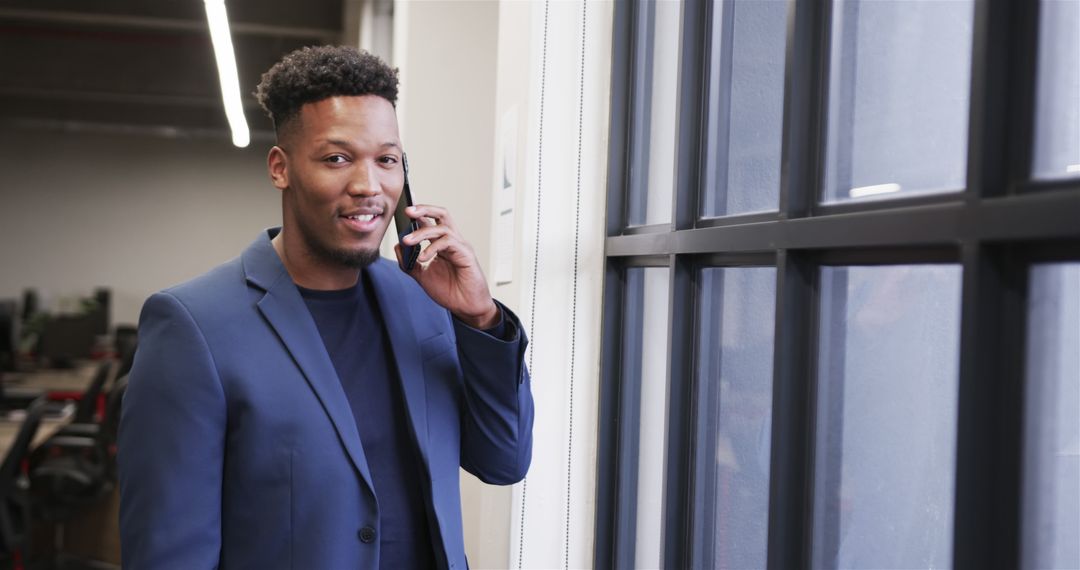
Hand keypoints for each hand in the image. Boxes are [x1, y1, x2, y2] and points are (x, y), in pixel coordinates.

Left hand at [395, 204, 499, 328]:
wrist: (466, 307)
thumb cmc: (450, 291)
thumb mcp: (422, 276)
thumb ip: (409, 262)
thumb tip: (398, 246)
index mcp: (442, 244)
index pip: (430, 222)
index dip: (417, 214)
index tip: (401, 212)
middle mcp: (452, 241)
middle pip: (441, 215)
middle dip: (424, 209)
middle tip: (408, 210)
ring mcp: (460, 246)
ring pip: (442, 227)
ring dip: (422, 232)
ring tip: (407, 241)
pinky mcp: (466, 254)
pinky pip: (449, 242)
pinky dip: (433, 247)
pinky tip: (423, 257)